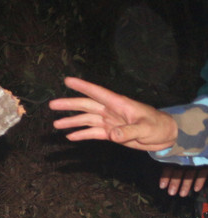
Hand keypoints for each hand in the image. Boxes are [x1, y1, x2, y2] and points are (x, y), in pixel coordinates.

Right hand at [49, 76, 177, 151]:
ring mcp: (110, 122)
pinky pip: (93, 133)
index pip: (98, 93)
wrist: (165, 136)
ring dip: (72, 122)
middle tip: (52, 104)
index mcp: (119, 104)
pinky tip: (70, 137)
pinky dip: (82, 134)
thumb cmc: (158, 127)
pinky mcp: (111, 134)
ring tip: (56, 124)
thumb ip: (128, 131)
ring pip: (87, 120)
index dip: (82, 86)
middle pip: (87, 106)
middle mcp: (111, 111)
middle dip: (70, 104)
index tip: (67, 80)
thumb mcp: (145, 128)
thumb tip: (111, 134)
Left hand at [160, 164, 207, 197]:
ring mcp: (196, 163)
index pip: (169, 168)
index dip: (165, 177)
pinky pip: (203, 173)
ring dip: (185, 185)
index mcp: (177, 160)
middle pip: (179, 172)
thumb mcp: (179, 162)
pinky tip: (196, 189)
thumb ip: (172, 170)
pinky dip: (199, 181)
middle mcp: (186, 161)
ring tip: (182, 194)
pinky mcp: (205, 164)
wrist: (204, 152)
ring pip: (190, 174)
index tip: (162, 187)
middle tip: (171, 193)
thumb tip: (164, 183)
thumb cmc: (189, 160)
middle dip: (174, 183)